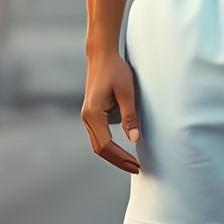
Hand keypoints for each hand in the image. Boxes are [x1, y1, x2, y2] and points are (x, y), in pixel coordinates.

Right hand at [82, 50, 141, 173]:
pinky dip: (110, 146)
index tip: (135, 165)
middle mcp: (87, 118)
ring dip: (114, 155)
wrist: (102, 55)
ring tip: (131, 162)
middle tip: (136, 168)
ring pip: (98, 144)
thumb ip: (130, 116)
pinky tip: (122, 149)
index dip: (121, 158)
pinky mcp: (92, 114)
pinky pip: (99, 136)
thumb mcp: (127, 92)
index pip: (106, 145)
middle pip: (100, 149)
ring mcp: (87, 116)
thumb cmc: (115, 70)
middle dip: (118, 160)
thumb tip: (134, 139)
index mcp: (93, 114)